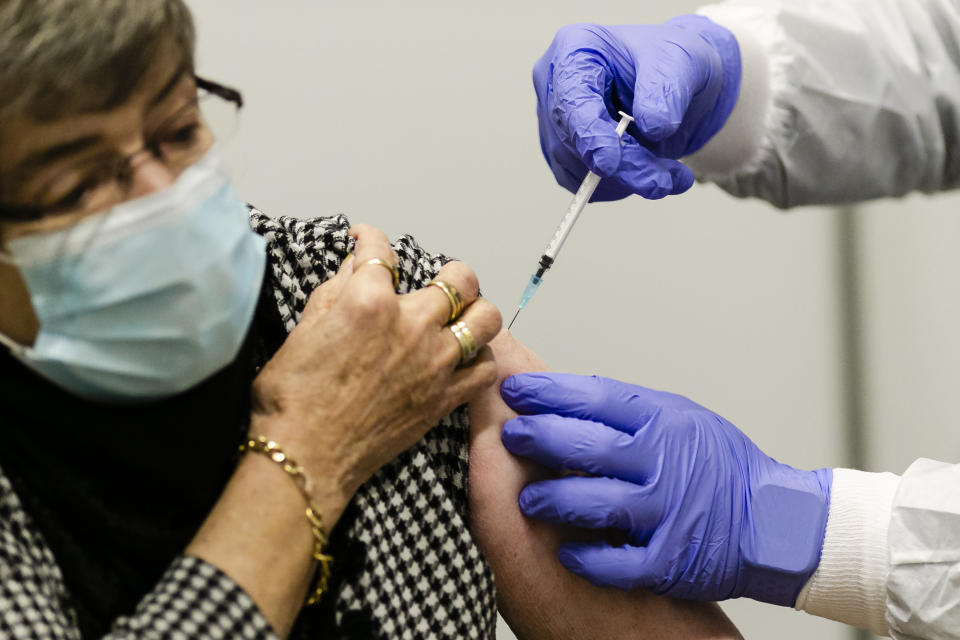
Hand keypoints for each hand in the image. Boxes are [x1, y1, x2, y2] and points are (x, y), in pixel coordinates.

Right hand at [251, 225, 500, 506]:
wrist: (305, 457)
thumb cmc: (293, 399)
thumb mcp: (303, 328)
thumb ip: (334, 291)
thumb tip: (352, 268)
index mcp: (369, 299)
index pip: (382, 251)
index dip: (371, 239)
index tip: (366, 240)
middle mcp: (411, 324)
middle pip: (459, 279)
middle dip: (449, 273)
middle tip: (441, 281)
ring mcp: (434, 361)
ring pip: (486, 319)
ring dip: (477, 311)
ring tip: (463, 316)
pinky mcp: (444, 397)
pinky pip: (485, 369)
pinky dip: (480, 359)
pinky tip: (464, 358)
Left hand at [499, 373, 831, 606]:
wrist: (775, 521)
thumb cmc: (720, 466)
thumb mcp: (680, 418)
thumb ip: (626, 410)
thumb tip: (561, 395)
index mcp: (663, 422)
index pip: (595, 397)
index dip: (548, 393)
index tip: (514, 391)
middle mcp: (662, 463)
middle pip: (586, 444)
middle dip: (538, 438)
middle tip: (511, 437)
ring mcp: (667, 512)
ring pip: (593, 502)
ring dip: (552, 499)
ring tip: (529, 500)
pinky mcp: (670, 560)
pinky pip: (617, 563)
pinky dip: (587, 558)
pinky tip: (566, 552)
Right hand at [534, 16, 740, 199]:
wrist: (674, 83)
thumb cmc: (670, 61)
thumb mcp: (681, 61)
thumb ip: (667, 89)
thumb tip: (655, 127)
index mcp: (575, 50)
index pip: (571, 99)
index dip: (588, 134)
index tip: (609, 164)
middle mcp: (555, 87)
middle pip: (573, 141)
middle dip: (622, 167)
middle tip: (662, 182)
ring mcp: (556, 124)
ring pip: (578, 170)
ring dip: (628, 181)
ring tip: (671, 176)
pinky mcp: (566, 155)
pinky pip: (586, 184)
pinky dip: (622, 188)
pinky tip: (653, 175)